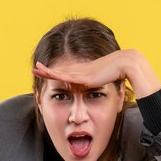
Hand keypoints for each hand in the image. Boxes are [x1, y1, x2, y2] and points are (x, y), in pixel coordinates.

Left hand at [32, 49, 160, 98]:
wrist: (125, 65)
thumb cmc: (120, 74)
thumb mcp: (109, 83)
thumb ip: (105, 88)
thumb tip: (106, 96)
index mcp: (87, 73)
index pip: (68, 73)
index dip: (57, 72)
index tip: (48, 73)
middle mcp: (82, 70)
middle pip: (61, 70)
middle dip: (47, 69)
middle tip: (35, 68)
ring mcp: (82, 72)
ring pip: (60, 71)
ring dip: (47, 70)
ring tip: (35, 69)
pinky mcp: (84, 75)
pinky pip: (66, 75)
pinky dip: (55, 74)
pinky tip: (47, 73)